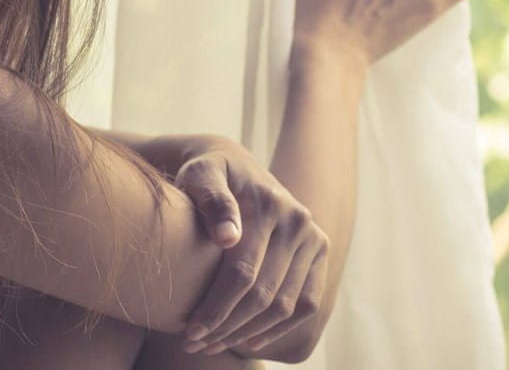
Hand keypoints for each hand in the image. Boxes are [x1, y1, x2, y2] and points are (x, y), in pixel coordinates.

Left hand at [172, 136, 328, 355]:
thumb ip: (212, 200)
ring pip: (285, 304)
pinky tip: (249, 341)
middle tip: (194, 344)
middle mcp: (297, 220)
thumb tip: (227, 238)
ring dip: (248, 332)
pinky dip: (280, 328)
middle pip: (264, 292)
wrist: (236, 164)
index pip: (242, 271)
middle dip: (227, 326)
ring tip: (214, 343)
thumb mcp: (200, 175)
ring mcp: (312, 236)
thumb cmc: (209, 173)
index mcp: (268, 203)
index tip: (189, 332)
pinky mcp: (319, 251)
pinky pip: (307, 302)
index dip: (216, 307)